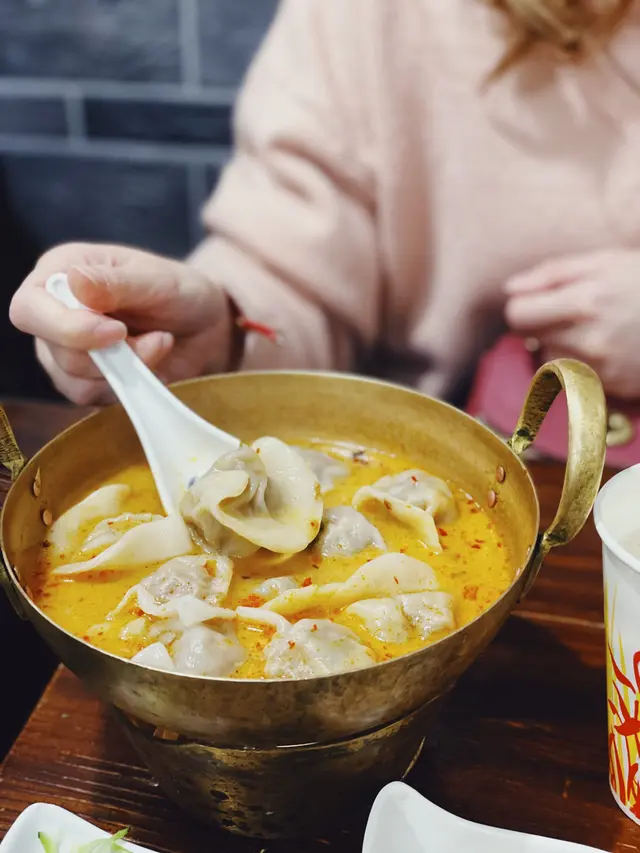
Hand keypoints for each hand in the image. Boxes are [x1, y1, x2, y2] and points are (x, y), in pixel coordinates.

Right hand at [10, 243, 232, 404]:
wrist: (205, 327)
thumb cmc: (180, 292)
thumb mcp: (157, 280)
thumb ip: (115, 285)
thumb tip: (72, 280)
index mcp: (61, 272)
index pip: (29, 309)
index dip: (66, 328)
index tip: (117, 332)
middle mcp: (54, 313)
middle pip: (55, 353)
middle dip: (113, 355)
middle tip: (158, 338)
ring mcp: (66, 350)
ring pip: (75, 382)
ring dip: (127, 371)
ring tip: (160, 344)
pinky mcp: (87, 381)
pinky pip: (96, 399)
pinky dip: (130, 387)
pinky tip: (154, 366)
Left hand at [504, 249, 639, 399]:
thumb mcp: (604, 261)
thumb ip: (552, 273)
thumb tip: (509, 289)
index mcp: (586, 300)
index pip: (517, 314)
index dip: (523, 307)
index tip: (539, 303)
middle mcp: (591, 338)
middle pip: (530, 339)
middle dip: (543, 327)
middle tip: (574, 315)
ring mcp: (602, 368)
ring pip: (549, 362)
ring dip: (560, 348)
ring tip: (593, 332)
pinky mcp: (612, 387)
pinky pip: (573, 379)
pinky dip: (581, 366)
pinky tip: (607, 350)